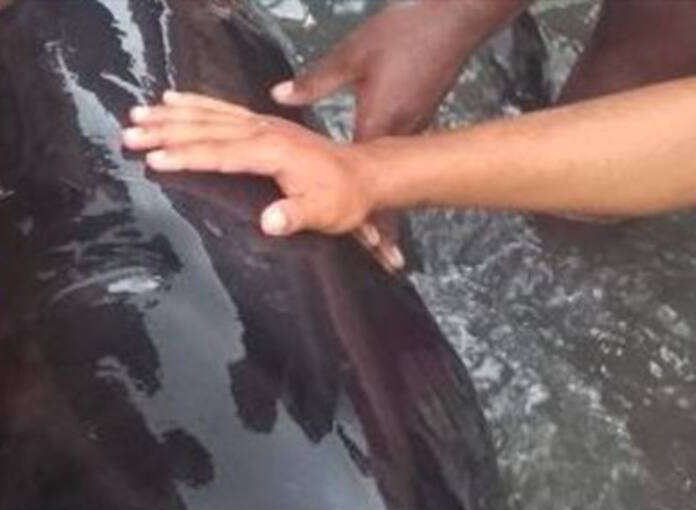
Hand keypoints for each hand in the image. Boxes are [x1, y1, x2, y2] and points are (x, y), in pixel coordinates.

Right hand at [123, 92, 401, 270]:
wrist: (365, 175)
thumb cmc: (342, 199)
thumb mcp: (324, 214)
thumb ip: (295, 217)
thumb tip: (269, 223)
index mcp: (272, 152)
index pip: (220, 153)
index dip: (187, 156)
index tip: (155, 159)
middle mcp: (263, 130)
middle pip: (205, 128)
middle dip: (165, 131)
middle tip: (129, 133)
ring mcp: (261, 123)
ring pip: (208, 114)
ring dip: (171, 115)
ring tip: (137, 114)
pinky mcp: (261, 123)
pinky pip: (220, 108)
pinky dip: (194, 102)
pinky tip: (172, 99)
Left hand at [269, 0, 521, 253]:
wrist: (458, 14)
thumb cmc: (408, 32)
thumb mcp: (355, 54)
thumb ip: (316, 81)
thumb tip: (277, 99)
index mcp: (382, 124)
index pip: (371, 183)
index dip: (370, 218)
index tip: (375, 251)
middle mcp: (402, 134)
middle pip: (389, 187)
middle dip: (382, 224)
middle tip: (381, 258)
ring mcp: (414, 125)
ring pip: (396, 174)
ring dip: (388, 201)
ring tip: (382, 239)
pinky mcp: (420, 113)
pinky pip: (402, 155)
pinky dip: (394, 175)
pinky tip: (384, 181)